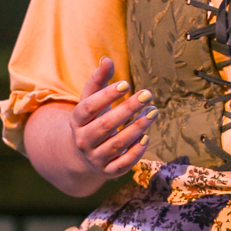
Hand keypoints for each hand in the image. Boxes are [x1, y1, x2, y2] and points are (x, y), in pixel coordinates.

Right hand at [68, 56, 157, 177]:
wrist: (82, 154)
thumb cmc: (92, 119)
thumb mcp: (92, 100)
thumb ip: (99, 80)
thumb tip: (107, 59)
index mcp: (77, 121)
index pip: (89, 108)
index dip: (106, 96)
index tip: (126, 83)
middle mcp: (83, 140)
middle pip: (105, 125)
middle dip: (128, 109)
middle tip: (148, 94)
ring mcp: (95, 157)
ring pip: (116, 145)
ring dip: (136, 128)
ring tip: (154, 112)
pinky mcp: (108, 171)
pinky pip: (122, 164)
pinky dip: (135, 152)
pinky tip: (147, 137)